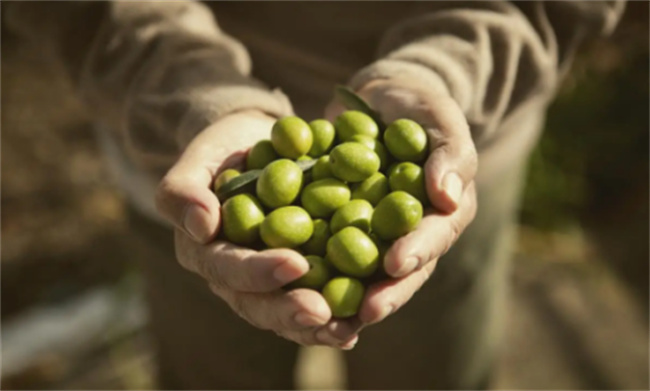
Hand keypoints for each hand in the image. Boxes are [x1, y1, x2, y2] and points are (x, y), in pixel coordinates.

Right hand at [155, 111, 356, 347]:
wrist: (257, 146)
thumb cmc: (224, 150)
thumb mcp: (199, 157)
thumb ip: (184, 188)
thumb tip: (202, 226)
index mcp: (207, 251)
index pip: (228, 268)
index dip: (258, 271)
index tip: (294, 263)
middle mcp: (235, 277)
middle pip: (258, 305)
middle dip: (290, 312)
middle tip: (321, 313)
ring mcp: (267, 283)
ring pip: (287, 315)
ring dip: (316, 328)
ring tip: (346, 331)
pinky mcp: (299, 279)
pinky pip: (314, 302)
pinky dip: (336, 317)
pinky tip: (360, 324)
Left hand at [323, 79, 477, 337]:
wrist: (377, 99)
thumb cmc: (416, 104)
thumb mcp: (437, 115)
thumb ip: (450, 151)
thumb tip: (448, 196)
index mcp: (444, 211)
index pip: (436, 235)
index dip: (417, 251)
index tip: (395, 263)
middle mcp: (412, 231)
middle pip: (402, 268)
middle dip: (386, 291)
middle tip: (365, 312)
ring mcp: (378, 233)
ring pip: (367, 271)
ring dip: (351, 294)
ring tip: (329, 315)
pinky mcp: (344, 227)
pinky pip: (331, 249)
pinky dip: (316, 266)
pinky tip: (294, 283)